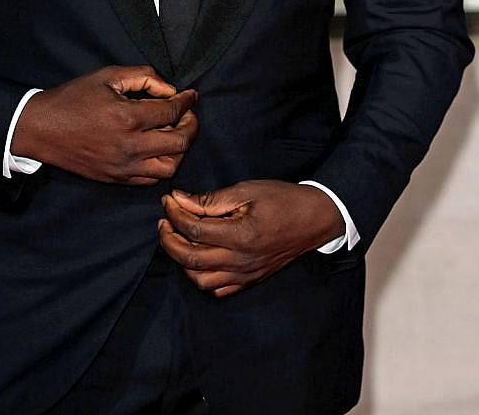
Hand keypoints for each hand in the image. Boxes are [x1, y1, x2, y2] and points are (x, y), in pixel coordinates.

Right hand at [12, 65, 197, 184]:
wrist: (41, 129)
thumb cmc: (73, 98)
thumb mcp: (107, 76)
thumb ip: (143, 77)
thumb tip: (169, 89)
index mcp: (128, 117)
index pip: (173, 111)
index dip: (187, 101)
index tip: (191, 95)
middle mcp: (130, 146)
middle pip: (180, 142)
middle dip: (191, 126)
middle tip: (188, 115)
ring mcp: (123, 167)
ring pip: (170, 167)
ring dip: (179, 149)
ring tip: (174, 133)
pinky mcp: (116, 179)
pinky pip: (151, 179)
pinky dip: (161, 165)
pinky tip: (157, 149)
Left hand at [158, 179, 344, 296]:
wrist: (315, 219)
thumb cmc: (283, 199)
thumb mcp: (247, 190)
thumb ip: (212, 199)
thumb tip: (179, 199)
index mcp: (241, 236)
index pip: (194, 230)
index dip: (174, 214)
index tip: (168, 200)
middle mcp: (241, 261)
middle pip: (190, 259)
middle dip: (168, 239)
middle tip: (164, 220)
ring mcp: (245, 275)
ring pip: (200, 279)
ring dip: (182, 260)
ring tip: (178, 238)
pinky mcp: (250, 280)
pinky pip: (217, 289)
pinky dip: (201, 276)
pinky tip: (198, 256)